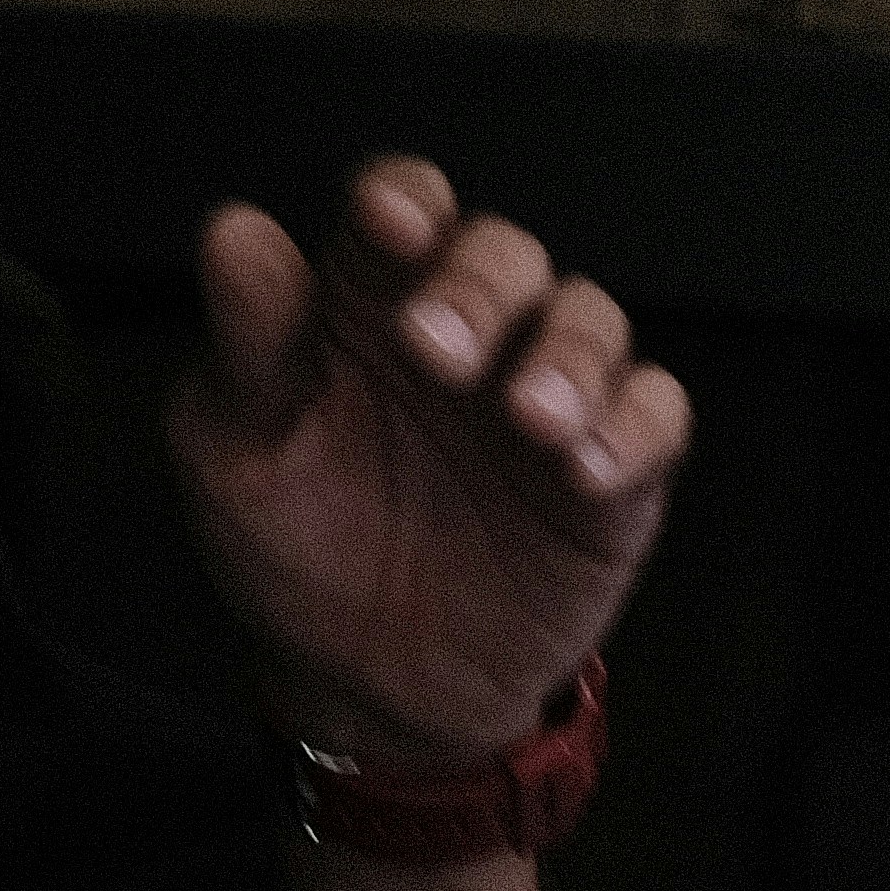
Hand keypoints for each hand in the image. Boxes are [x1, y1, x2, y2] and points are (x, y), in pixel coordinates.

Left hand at [174, 157, 687, 769]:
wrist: (363, 688)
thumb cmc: (294, 550)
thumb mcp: (236, 452)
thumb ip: (248, 346)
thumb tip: (234, 233)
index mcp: (373, 303)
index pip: (402, 208)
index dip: (404, 202)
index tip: (390, 226)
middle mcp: (472, 329)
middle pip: (503, 255)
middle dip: (481, 287)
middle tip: (440, 353)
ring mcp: (546, 394)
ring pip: (589, 320)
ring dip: (567, 355)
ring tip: (528, 418)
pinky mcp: (610, 472)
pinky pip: (655, 416)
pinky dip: (632, 427)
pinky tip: (583, 467)